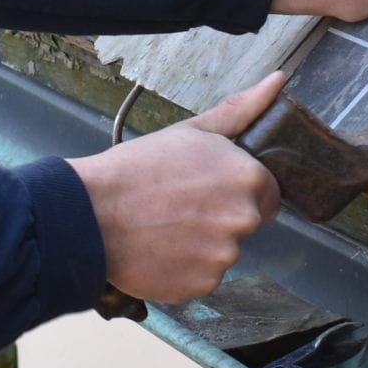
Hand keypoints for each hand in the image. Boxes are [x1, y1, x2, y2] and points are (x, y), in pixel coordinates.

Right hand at [69, 73, 284, 303]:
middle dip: (220, 216)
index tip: (205, 188)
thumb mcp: (189, 131)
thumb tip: (277, 82)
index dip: (236, 188)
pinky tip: (159, 249)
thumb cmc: (136, 169)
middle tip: (179, 206)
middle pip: (244, 222)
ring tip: (164, 227)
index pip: (266, 192)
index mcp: (247, 179)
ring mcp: (223, 257)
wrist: (89, 214)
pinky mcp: (201, 285)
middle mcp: (243, 220)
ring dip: (202, 244)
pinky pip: (202, 276)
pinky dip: (185, 268)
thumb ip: (240, 112)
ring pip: (222, 251)